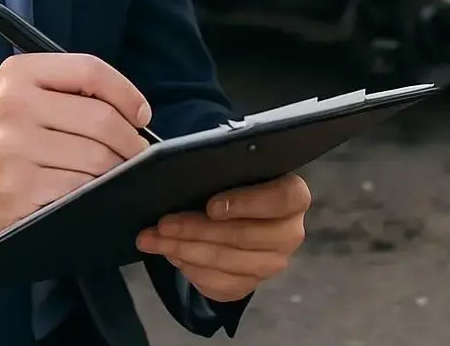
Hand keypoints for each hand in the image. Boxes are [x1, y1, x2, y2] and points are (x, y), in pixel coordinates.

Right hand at [0, 53, 151, 243]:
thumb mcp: (19, 92)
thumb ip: (68, 89)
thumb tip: (133, 111)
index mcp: (19, 74)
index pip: (90, 71)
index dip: (126, 92)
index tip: (141, 113)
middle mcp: (15, 107)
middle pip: (101, 119)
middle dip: (130, 139)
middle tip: (137, 149)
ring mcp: (16, 150)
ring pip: (96, 158)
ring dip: (116, 167)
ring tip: (116, 168)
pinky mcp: (21, 189)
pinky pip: (81, 188)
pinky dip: (95, 188)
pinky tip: (91, 187)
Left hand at [135, 173, 310, 302]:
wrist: (237, 209)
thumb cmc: (233, 181)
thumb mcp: (230, 166)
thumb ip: (221, 164)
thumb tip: (176, 167)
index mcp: (294, 196)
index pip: (282, 199)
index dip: (247, 203)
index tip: (211, 206)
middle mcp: (289, 233)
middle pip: (244, 236)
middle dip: (197, 230)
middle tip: (163, 223)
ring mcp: (272, 263)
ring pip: (227, 263)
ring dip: (185, 251)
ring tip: (155, 239)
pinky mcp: (252, 284)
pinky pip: (220, 285)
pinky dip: (191, 270)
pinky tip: (172, 254)